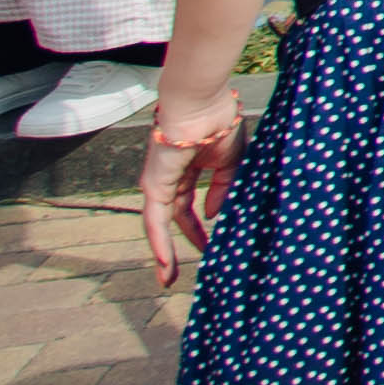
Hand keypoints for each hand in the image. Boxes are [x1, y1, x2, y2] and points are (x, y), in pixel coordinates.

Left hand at [140, 82, 244, 283]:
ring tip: (168, 280)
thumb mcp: (230, 162)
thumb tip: (213, 214)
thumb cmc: (218, 123)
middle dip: (182, 243)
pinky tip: (165, 265)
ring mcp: (158, 184)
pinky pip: (154, 222)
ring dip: (164, 254)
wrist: (203, 104)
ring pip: (160, 226)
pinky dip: (159, 244)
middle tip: (185, 270)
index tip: (214, 242)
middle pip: (174, 219)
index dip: (200, 225)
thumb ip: (223, 188)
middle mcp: (168, 179)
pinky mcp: (152, 187)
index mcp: (187, 169)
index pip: (189, 205)